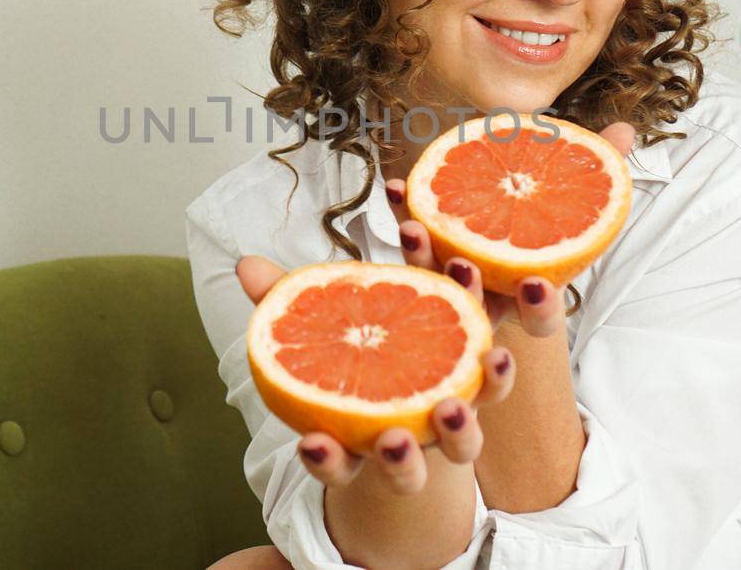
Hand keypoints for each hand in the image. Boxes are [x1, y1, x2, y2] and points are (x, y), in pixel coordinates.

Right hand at [235, 255, 515, 494]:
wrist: (422, 331)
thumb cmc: (359, 331)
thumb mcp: (323, 312)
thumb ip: (288, 297)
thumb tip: (245, 263)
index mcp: (357, 437)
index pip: (336, 464)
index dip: (323, 460)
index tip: (310, 441)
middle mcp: (407, 441)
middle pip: (405, 476)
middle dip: (399, 464)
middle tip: (394, 440)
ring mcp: (450, 422)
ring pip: (461, 448)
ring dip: (459, 431)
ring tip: (454, 403)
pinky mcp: (485, 387)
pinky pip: (494, 387)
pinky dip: (496, 372)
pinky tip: (493, 347)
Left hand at [384, 120, 635, 335]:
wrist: (501, 207)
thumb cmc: (544, 210)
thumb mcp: (573, 190)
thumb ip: (596, 166)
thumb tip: (625, 130)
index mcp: (530, 296)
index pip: (540, 320)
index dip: (540, 308)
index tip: (536, 282)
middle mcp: (487, 300)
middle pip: (475, 314)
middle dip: (468, 292)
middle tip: (462, 263)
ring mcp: (449, 283)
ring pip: (431, 287)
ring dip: (420, 258)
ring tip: (415, 226)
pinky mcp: (421, 252)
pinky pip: (406, 240)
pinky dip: (398, 214)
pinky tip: (393, 186)